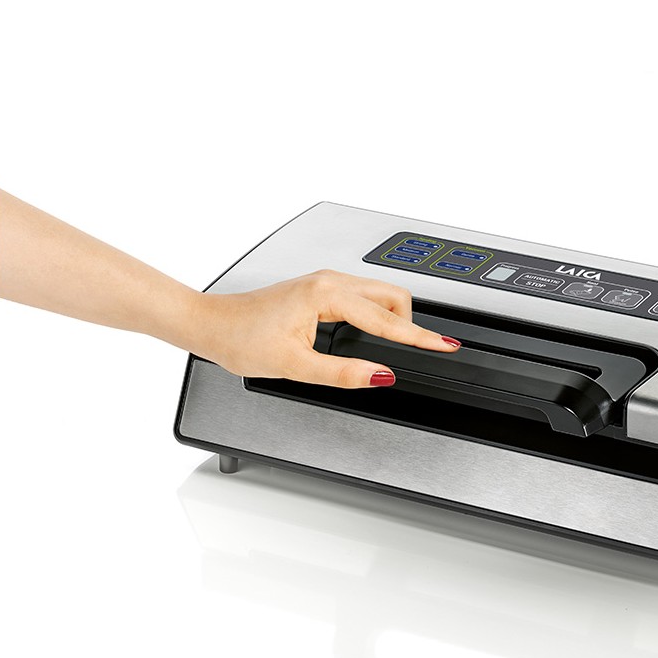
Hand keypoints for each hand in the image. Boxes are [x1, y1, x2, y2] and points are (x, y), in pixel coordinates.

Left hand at [190, 270, 459, 386]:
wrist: (211, 325)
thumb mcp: (295, 366)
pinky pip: (363, 296)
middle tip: (426, 349)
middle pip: (392, 296)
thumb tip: (381, 376)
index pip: (388, 319)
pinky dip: (378, 313)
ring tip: (406, 343)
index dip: (420, 336)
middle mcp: (329, 281)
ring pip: (379, 294)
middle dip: (411, 323)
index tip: (446, 344)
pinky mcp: (319, 288)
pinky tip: (378, 331)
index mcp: (327, 295)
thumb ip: (343, 372)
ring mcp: (325, 282)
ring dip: (394, 317)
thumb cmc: (241, 339)